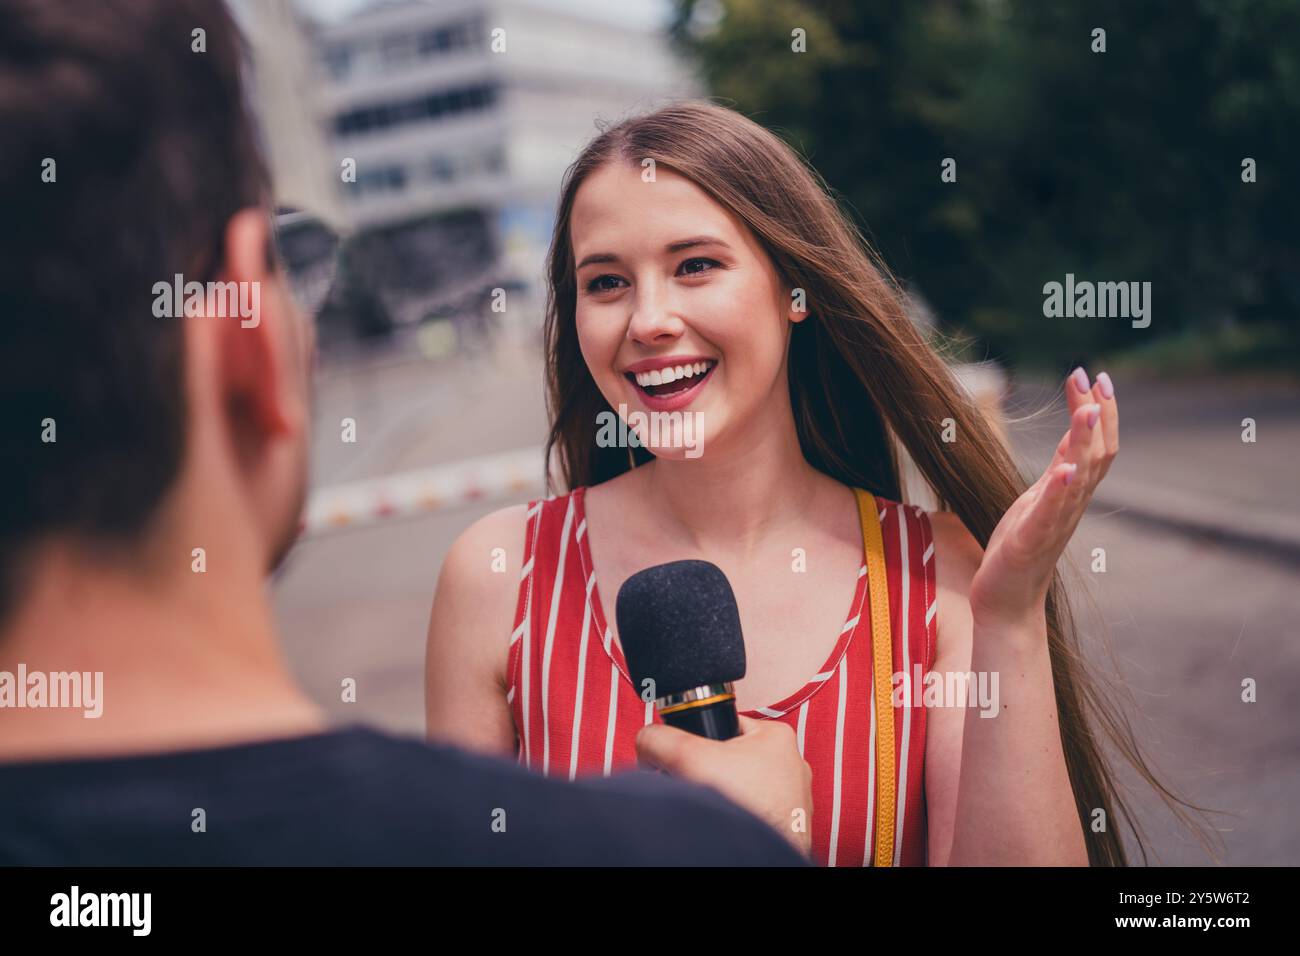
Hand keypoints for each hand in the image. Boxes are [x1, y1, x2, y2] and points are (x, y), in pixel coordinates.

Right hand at [635, 715, 812, 856]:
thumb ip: (659, 739)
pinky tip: (727, 822)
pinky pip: (754, 811)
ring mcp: (793, 798)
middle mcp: (792, 765)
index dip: (697, 742)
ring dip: (723, 795)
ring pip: (742, 787)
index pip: (725, 726)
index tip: (687, 760)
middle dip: (708, 773)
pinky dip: (738, 815)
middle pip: (731, 759)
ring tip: (713, 806)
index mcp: (776, 737)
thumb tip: (646, 740)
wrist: (756, 855)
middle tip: (697, 786)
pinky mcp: (789, 824)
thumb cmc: (743, 805)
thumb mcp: (687, 757)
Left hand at [969, 368, 1118, 629]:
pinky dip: (1058, 490)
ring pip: (1079, 479)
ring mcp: (1053, 524)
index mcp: (1070, 494)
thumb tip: (1076, 427)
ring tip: (1087, 410)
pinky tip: (1063, 468)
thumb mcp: (1039, 497)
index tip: (1096, 375)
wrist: (1008, 601)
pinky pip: (1049, 514)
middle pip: (1096, 455)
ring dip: (1084, 443)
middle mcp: (1070, 506)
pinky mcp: (1030, 542)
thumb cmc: (1021, 548)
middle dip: (1097, 415)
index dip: (1101, 411)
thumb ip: (1060, 466)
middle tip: (1094, 377)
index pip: (1096, 446)